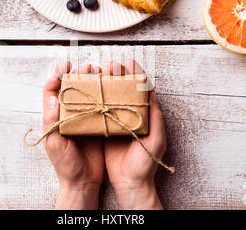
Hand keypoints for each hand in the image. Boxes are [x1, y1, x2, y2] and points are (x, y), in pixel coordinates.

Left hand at [42, 62, 104, 209]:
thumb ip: (51, 120)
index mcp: (55, 116)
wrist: (82, 180)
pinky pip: (100, 105)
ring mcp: (84, 118)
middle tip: (89, 67)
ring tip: (101, 73)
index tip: (66, 65)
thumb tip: (53, 97)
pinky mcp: (97, 124)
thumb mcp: (54, 142)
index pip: (52, 90)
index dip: (57, 75)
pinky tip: (110, 89)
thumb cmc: (65, 164)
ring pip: (87, 93)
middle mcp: (69, 114)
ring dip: (93, 81)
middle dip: (79, 73)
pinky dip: (104, 94)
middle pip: (72, 87)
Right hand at [103, 60, 166, 209]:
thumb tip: (153, 94)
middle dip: (118, 74)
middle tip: (112, 66)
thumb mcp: (156, 140)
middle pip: (124, 88)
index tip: (129, 62)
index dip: (136, 73)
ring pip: (110, 96)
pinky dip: (95, 98)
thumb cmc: (145, 164)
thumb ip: (156, 118)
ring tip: (100, 72)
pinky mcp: (104, 128)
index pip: (141, 88)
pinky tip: (90, 90)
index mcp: (145, 115)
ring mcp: (116, 120)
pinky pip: (99, 109)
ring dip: (105, 82)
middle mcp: (130, 114)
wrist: (130, 183)